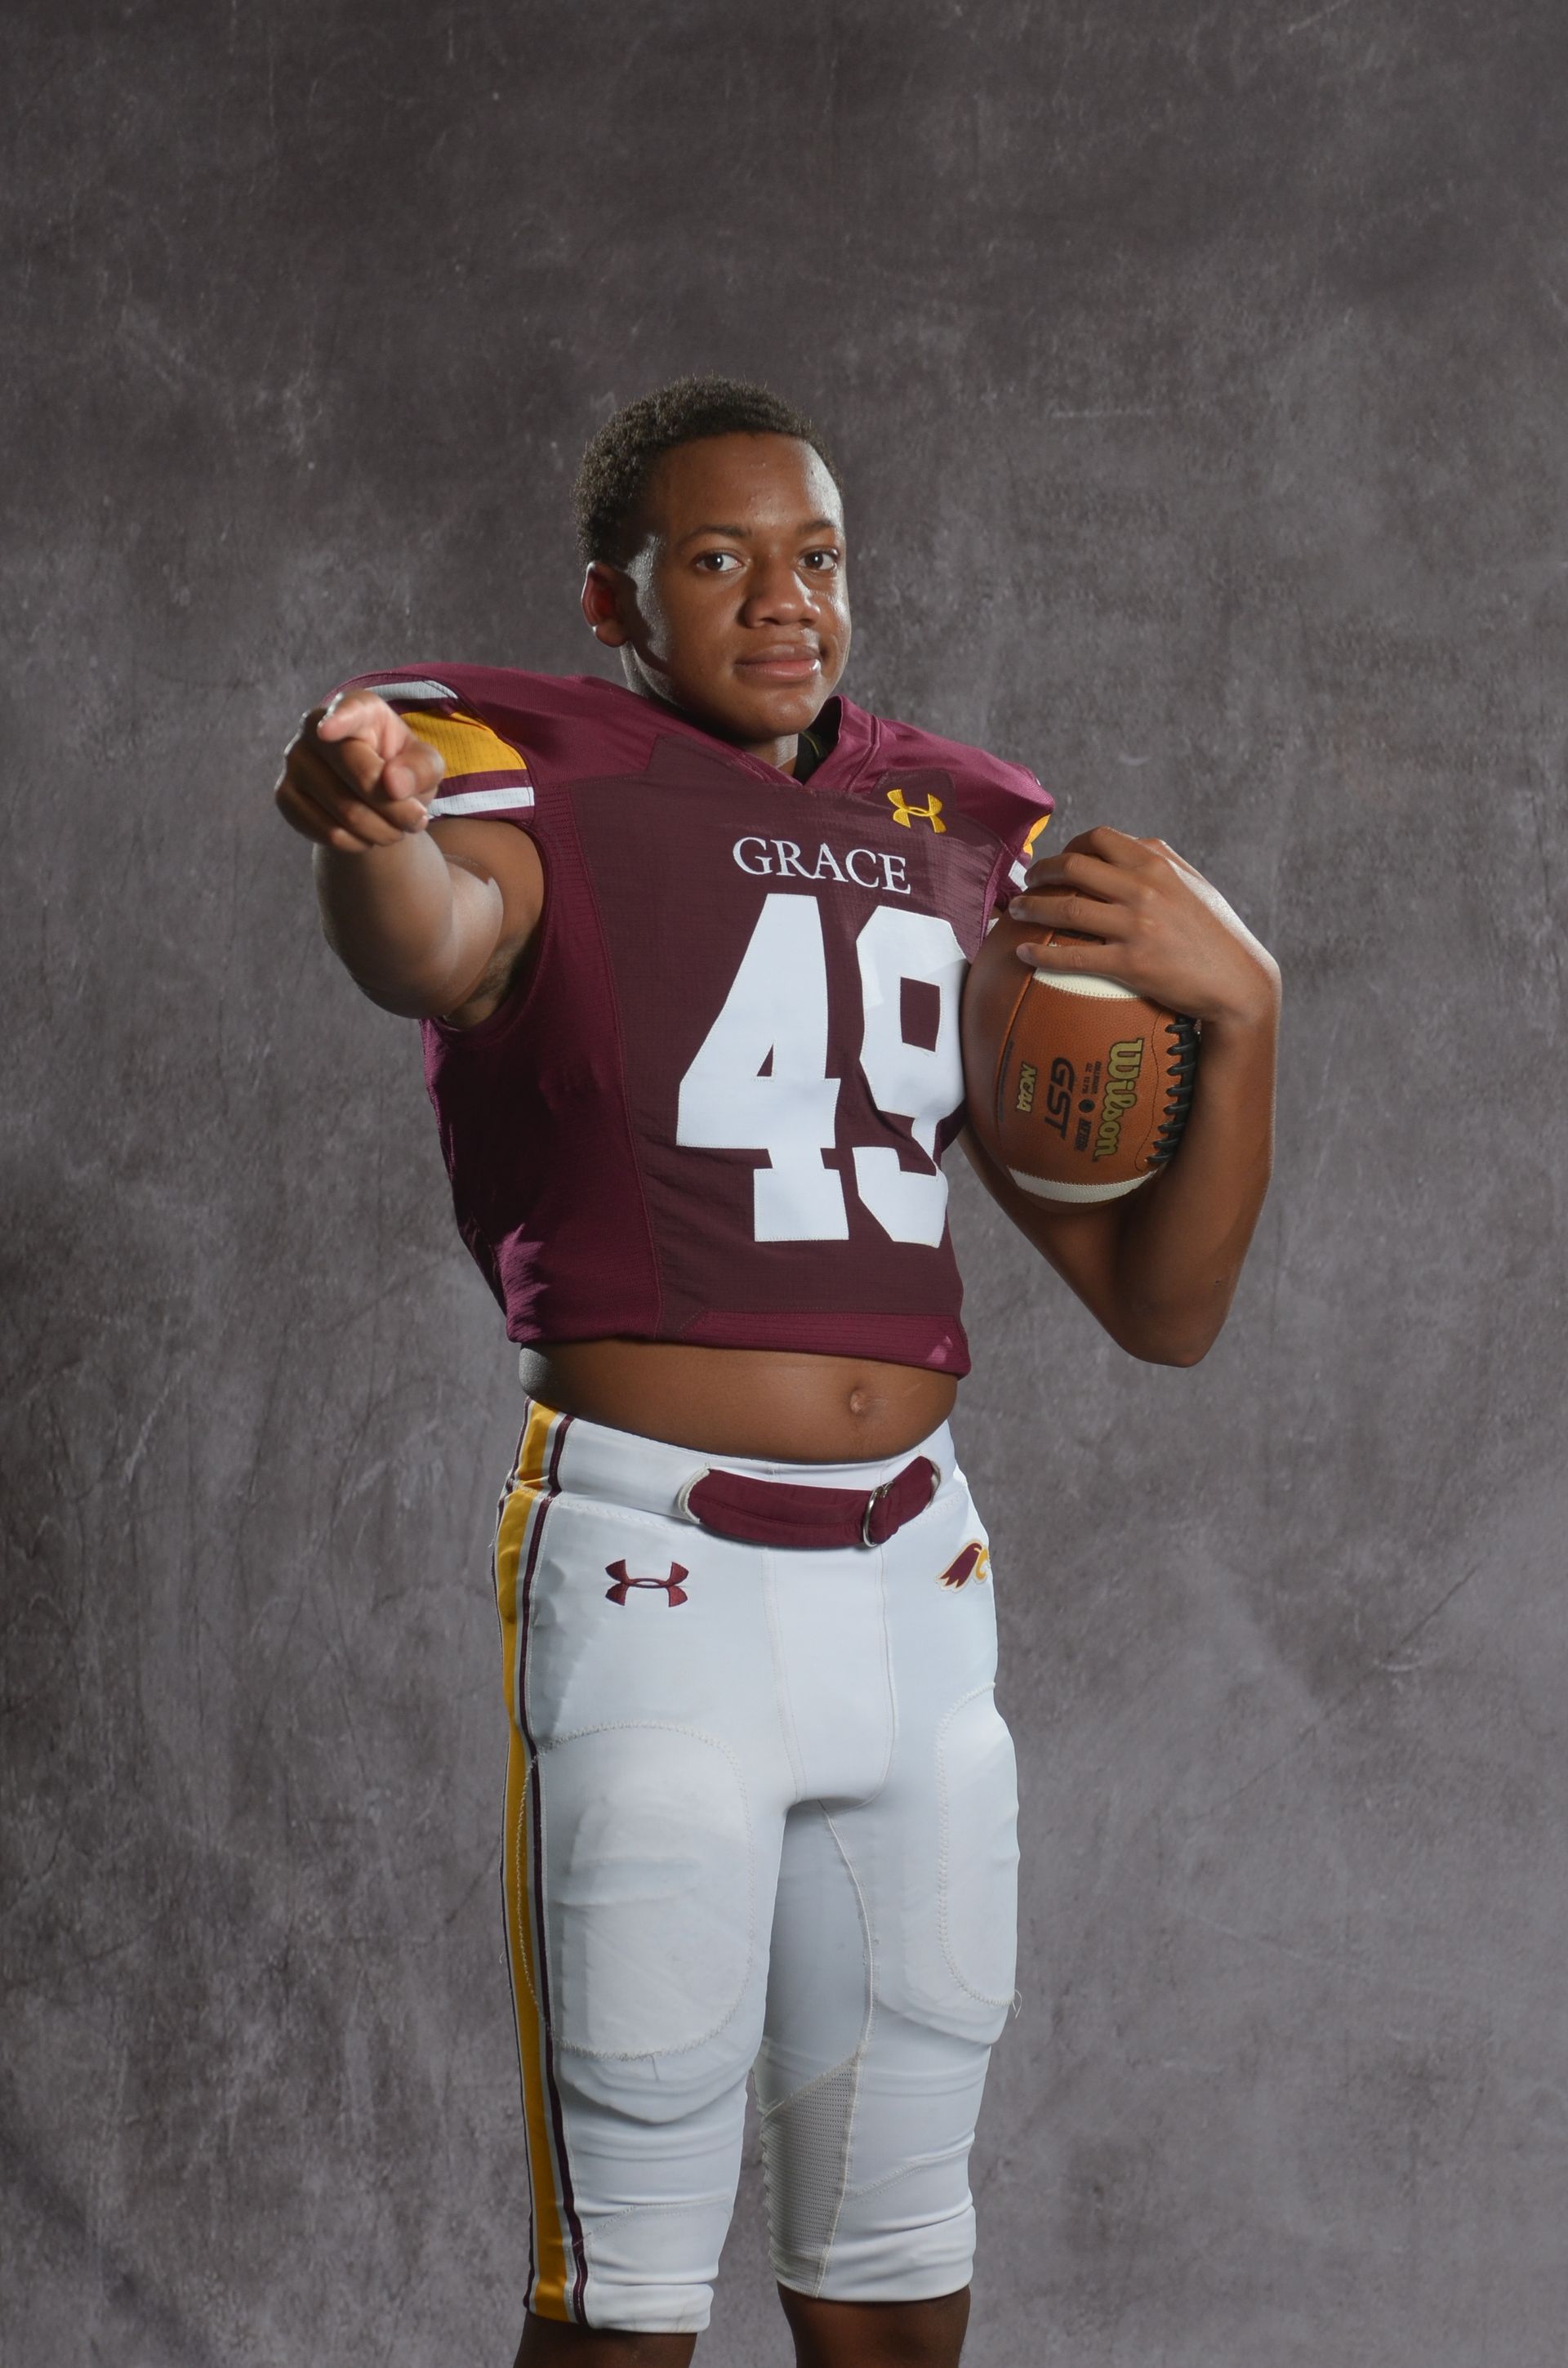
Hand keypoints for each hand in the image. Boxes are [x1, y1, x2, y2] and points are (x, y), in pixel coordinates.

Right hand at [274, 691, 444, 850]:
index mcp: (357, 708)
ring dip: (384, 831)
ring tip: (396, 828)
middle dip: (397, 809)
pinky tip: (367, 835)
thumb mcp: (425, 765)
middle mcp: (316, 728)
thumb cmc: (401, 769)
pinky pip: (328, 833)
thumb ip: (420, 768)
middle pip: (360, 777)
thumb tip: (394, 784)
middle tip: (418, 820)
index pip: (348, 712)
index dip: (338, 721)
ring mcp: (295, 761)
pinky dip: (359, 843)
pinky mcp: (284, 795)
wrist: (372, 795)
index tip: (328, 732)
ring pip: (346, 813)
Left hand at [1007, 826, 1279, 1029]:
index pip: (1098, 838)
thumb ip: (1159, 863)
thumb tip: (1125, 846)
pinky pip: (1075, 956)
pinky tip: (1024, 953)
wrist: (1238, 981)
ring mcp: (1137, 924)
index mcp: (1157, 863)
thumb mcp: (1192, 884)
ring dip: (1033, 908)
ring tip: (1016, 912)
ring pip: (1067, 907)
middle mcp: (1144, 888)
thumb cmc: (1216, 933)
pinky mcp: (1131, 963)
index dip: (1067, 846)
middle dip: (1042, 873)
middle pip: (1074, 867)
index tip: (1056, 861)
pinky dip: (1043, 953)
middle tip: (1028, 884)